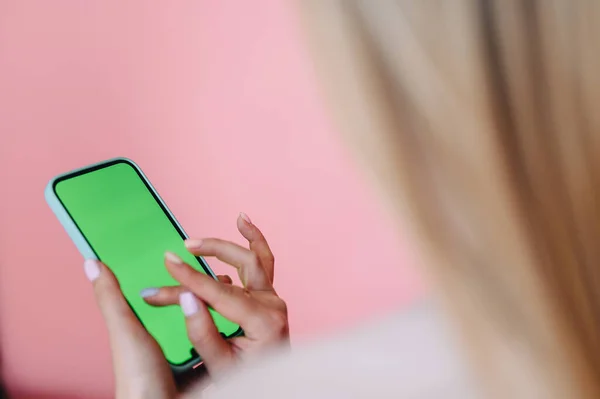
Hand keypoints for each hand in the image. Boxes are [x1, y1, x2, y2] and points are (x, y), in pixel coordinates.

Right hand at [85, 213, 287, 397]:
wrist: (270, 389)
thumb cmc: (245, 380)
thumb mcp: (220, 365)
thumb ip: (202, 333)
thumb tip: (186, 297)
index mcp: (264, 323)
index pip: (221, 293)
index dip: (191, 278)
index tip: (168, 262)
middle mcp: (273, 306)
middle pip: (247, 263)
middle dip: (215, 249)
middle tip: (185, 246)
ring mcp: (273, 301)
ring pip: (260, 260)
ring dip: (246, 238)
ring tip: (240, 218)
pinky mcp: (268, 299)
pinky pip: (263, 266)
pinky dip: (254, 246)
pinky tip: (242, 231)